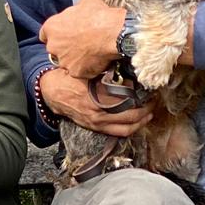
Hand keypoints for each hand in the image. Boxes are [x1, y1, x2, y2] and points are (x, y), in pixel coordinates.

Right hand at [38, 67, 157, 136]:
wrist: (51, 91)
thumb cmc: (69, 78)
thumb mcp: (88, 72)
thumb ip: (107, 75)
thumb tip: (129, 75)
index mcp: (99, 98)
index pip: (129, 102)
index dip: (143, 98)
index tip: (151, 91)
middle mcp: (99, 114)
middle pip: (132, 117)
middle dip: (146, 111)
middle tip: (154, 102)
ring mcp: (97, 123)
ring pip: (126, 129)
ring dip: (140, 122)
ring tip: (149, 114)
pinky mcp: (94, 127)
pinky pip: (117, 133)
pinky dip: (129, 129)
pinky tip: (135, 122)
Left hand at [40, 0, 125, 79]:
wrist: (113, 33)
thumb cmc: (99, 15)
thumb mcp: (87, 1)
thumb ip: (77, 8)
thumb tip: (81, 8)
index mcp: (51, 27)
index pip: (45, 34)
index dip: (56, 34)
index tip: (65, 34)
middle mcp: (53, 46)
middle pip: (55, 49)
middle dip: (65, 47)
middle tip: (80, 43)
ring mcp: (64, 61)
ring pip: (67, 61)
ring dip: (75, 58)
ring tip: (90, 52)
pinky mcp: (76, 72)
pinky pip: (79, 71)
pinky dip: (86, 68)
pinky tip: (96, 61)